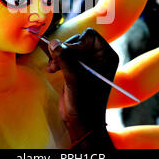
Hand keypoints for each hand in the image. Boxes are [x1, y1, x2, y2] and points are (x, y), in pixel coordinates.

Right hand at [47, 28, 118, 144]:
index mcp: (106, 55)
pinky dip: (56, 59)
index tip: (67, 56)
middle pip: (78, 40)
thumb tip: (52, 42)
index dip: (76, 43)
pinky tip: (51, 69)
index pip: (89, 36)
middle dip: (65, 50)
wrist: (81, 122)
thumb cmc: (84, 101)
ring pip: (69, 47)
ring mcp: (87, 62)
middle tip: (56, 63)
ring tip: (52, 68)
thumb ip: (64, 57)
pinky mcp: (76, 68)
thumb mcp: (74, 77)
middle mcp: (98, 56)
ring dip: (58, 56)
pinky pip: (65, 55)